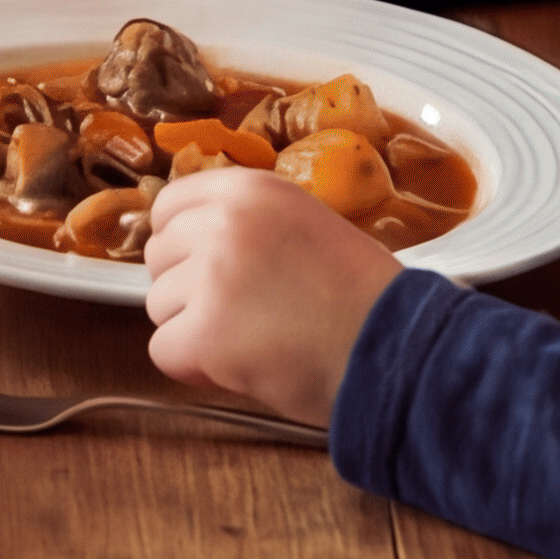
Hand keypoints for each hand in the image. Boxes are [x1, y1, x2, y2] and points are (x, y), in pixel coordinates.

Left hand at [142, 164, 397, 424]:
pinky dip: (195, 368)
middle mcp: (223, 222)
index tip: (205, 269)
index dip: (183, 244)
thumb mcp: (307, 227)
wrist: (400, 351)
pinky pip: (164, 351)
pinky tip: (241, 368)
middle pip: (159, 256)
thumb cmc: (364, 300)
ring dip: (195, 330)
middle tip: (244, 314)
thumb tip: (189, 244)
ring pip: (159, 305)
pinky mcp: (206, 333)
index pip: (170, 205)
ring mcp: (211, 276)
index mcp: (250, 190)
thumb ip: (248, 226)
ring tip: (255, 340)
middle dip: (189, 290)